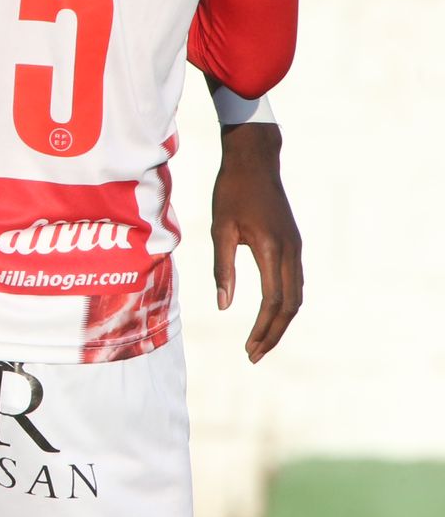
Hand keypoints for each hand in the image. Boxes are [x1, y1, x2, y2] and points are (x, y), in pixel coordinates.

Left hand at [211, 123, 301, 362]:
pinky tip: (270, 315)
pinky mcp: (294, 244)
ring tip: (261, 342)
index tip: (248, 349)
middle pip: (290, 306)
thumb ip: (222, 269)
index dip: (262, 329)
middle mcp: (291, 252)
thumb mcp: (219, 229)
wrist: (255, 161)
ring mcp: (297, 248)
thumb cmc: (231, 191)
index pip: (273, 302)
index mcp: (271, 249)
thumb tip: (224, 307)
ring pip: (296, 296)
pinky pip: (295, 282)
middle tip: (254, 356)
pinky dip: (285, 304)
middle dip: (274, 334)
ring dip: (281, 322)